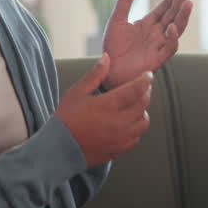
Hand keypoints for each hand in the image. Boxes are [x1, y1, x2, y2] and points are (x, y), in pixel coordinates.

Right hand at [54, 53, 151, 167]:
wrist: (59, 149)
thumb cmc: (66, 118)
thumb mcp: (77, 92)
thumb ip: (95, 75)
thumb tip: (106, 58)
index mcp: (108, 105)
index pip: (136, 90)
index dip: (145, 80)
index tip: (148, 75)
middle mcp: (119, 122)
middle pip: (143, 105)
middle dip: (145, 93)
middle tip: (142, 87)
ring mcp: (121, 138)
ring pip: (143, 122)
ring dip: (142, 112)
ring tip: (134, 106)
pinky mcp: (119, 149)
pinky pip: (136, 137)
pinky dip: (135, 128)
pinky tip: (127, 123)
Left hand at [101, 0, 192, 89]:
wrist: (108, 70)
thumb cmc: (113, 48)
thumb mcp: (117, 20)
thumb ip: (125, 1)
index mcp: (149, 24)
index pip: (165, 6)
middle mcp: (157, 33)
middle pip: (173, 14)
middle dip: (180, 0)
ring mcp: (159, 45)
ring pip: (177, 29)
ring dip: (183, 16)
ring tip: (188, 2)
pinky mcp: (158, 58)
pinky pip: (170, 47)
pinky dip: (172, 37)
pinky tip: (172, 26)